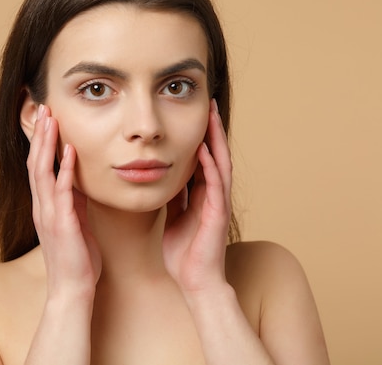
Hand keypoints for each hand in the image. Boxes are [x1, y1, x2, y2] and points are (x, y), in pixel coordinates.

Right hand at [27, 105, 101, 299]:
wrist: (72, 290)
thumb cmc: (76, 259)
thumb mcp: (75, 223)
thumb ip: (73, 202)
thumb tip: (77, 181)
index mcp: (45, 206)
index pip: (38, 167)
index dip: (41, 142)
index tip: (47, 119)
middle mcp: (42, 207)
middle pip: (35, 162)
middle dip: (40, 135)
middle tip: (44, 108)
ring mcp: (49, 214)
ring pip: (42, 171)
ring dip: (47, 144)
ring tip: (51, 119)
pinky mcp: (62, 224)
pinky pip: (62, 191)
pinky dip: (64, 169)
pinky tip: (69, 151)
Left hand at [162, 99, 231, 293]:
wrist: (194, 281)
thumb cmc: (184, 252)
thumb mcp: (174, 217)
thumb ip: (174, 198)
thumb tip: (165, 180)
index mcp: (202, 195)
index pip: (203, 159)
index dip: (200, 136)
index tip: (196, 114)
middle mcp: (213, 195)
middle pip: (215, 155)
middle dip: (212, 130)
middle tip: (209, 103)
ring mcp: (217, 204)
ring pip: (220, 164)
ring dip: (216, 140)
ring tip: (211, 116)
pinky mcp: (216, 215)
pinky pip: (214, 185)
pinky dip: (210, 166)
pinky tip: (203, 148)